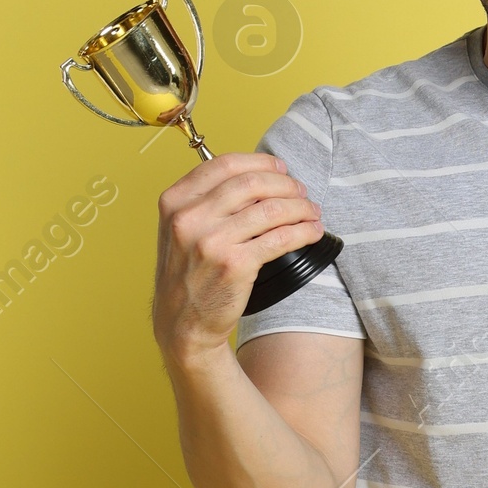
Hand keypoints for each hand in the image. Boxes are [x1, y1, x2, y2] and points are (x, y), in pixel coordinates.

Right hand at [152, 152, 324, 355]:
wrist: (182, 324)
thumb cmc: (187, 276)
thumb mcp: (179, 230)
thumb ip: (205, 202)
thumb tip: (255, 178)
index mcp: (175, 201)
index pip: (225, 165)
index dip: (260, 162)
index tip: (280, 168)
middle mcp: (190, 218)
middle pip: (251, 183)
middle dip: (285, 184)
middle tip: (301, 192)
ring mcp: (211, 242)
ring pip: (270, 209)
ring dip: (300, 208)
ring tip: (312, 212)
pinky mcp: (235, 265)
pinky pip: (280, 239)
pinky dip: (303, 232)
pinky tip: (312, 232)